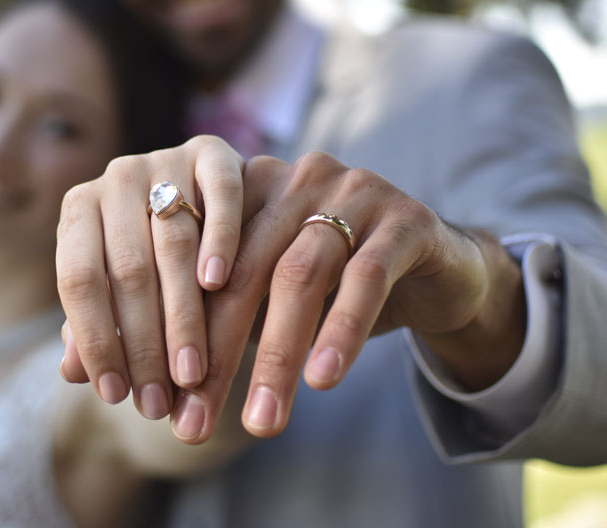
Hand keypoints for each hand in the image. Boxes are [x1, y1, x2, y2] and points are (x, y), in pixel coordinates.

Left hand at [56, 136, 244, 420]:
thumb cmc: (155, 262)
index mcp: (79, 209)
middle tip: (158, 401)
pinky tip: (220, 283)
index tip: (114, 395)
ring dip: (182, 313)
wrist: (206, 201)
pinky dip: (219, 237)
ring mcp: (164, 158)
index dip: (94, 339)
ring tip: (191, 372)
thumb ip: (97, 325)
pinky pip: (218, 193)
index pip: (77, 279)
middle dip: (143, 343)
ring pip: (172, 241)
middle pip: (127, 268)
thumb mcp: (121, 293)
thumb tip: (71, 371)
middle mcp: (115, 178)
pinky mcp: (212, 150)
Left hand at [175, 152, 525, 441]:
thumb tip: (171, 396)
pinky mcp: (404, 217)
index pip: (201, 264)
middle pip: (244, 272)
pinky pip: (367, 276)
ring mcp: (352, 190)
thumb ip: (229, 326)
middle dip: (218, 357)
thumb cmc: (340, 288)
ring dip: (277, 357)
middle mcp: (296, 177)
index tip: (168, 408)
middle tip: (196, 428)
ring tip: (262, 422)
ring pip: (300, 275)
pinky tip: (322, 380)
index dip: (180, 338)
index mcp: (252, 188)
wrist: (437, 272)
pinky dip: (341, 330)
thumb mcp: (276, 302)